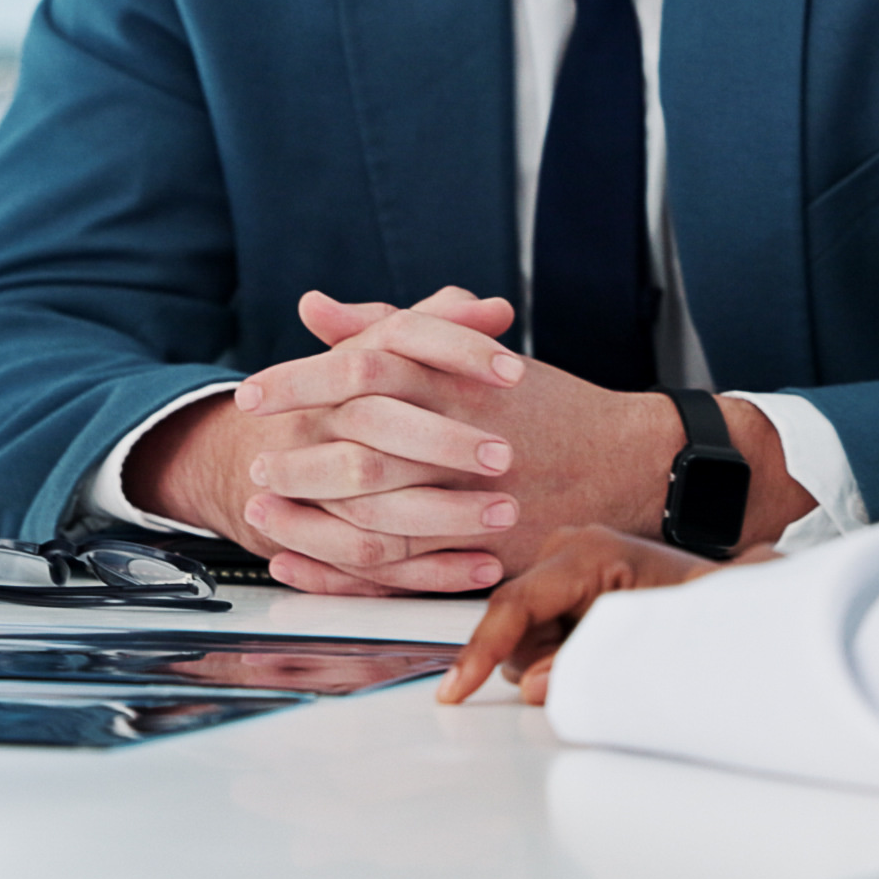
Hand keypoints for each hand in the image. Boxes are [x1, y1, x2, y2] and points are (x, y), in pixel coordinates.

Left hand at [231, 288, 810, 590]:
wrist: (626, 461)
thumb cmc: (540, 401)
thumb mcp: (465, 351)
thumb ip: (387, 325)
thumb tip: (314, 308)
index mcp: (453, 378)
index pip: (360, 370)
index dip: (298, 382)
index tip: (251, 394)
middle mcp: (462, 436)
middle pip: (360, 444)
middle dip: (298, 456)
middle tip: (255, 463)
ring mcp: (475, 497)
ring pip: (377, 512)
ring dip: (310, 516)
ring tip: (264, 513)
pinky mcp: (485, 550)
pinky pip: (403, 569)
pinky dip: (343, 570)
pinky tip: (300, 567)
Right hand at [434, 525, 721, 704]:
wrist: (725, 603)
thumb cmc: (698, 614)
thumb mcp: (650, 643)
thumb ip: (589, 665)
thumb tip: (534, 688)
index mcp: (587, 553)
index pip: (515, 605)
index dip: (482, 651)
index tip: (455, 691)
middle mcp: (565, 553)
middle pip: (515, 630)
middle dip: (545, 664)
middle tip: (605, 666)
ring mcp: (560, 571)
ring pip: (522, 641)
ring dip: (555, 664)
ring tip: (610, 653)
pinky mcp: (561, 593)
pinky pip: (537, 640)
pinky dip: (560, 659)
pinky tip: (596, 650)